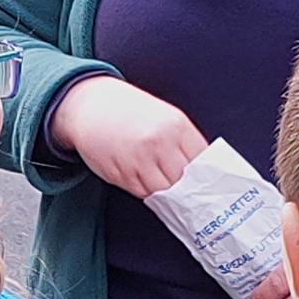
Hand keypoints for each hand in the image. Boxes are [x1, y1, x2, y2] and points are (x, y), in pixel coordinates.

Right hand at [46, 75, 205, 199]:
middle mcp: (158, 142)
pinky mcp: (120, 173)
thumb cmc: (130, 111)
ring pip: (163, 190)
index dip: (205, 175)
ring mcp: (138, 159)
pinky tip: (145, 179)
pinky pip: (142, 192)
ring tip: (165, 184)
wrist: (91, 106)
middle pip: (184, 180)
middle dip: (187, 188)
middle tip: (189, 193)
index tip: (207, 183)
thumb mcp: (165, 116)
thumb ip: (184, 140)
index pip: (202, 161)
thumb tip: (202, 169)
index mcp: (176, 126)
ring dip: (166, 192)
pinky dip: (147, 190)